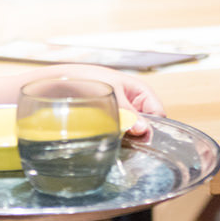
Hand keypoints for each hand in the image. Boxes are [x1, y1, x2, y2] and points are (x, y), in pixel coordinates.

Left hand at [49, 63, 165, 134]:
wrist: (60, 81)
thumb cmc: (87, 79)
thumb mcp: (110, 94)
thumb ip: (127, 113)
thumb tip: (143, 130)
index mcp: (141, 91)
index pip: (159, 114)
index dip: (153, 126)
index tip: (141, 137)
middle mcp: (135, 102)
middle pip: (148, 125)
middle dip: (140, 134)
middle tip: (127, 141)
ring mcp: (123, 112)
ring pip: (134, 131)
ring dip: (128, 137)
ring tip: (116, 140)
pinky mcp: (112, 121)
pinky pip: (121, 132)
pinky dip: (118, 137)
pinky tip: (109, 141)